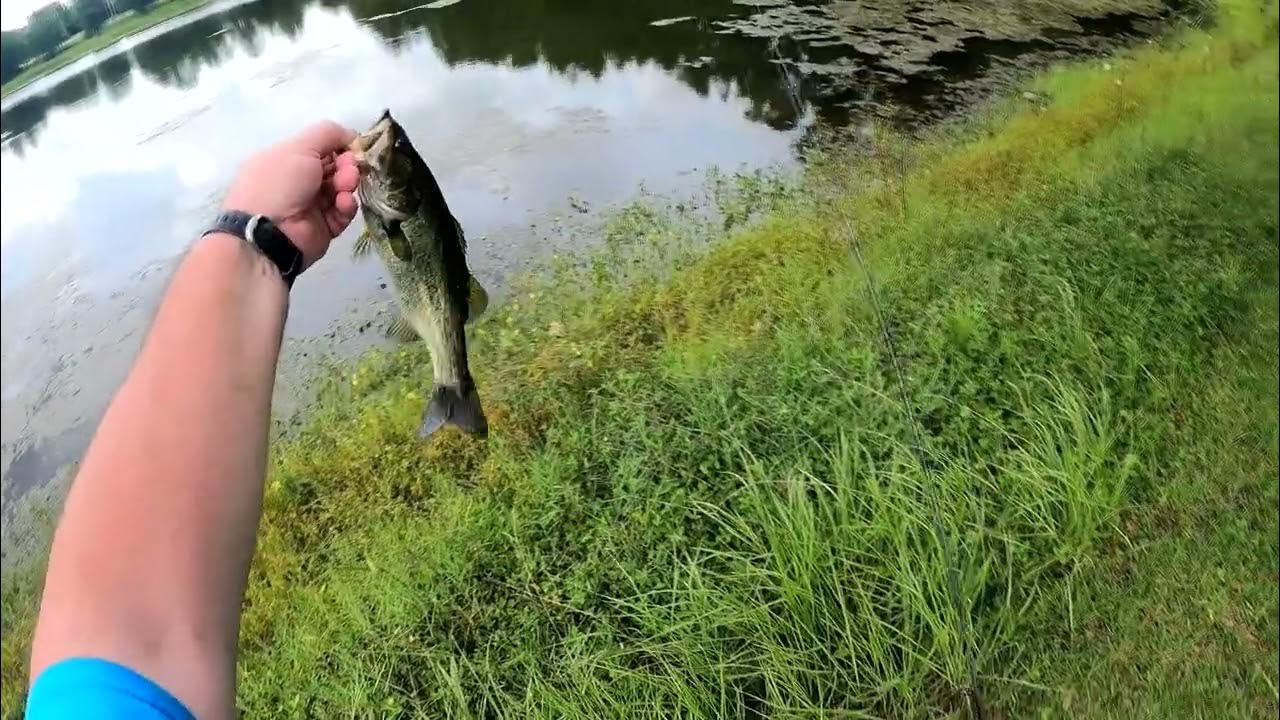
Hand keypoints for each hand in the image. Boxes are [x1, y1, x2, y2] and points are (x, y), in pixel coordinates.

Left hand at [223, 121, 360, 268]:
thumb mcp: (299, 146)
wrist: (269, 233)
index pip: (320, 148)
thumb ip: (328, 133)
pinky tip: (343, 203)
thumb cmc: (279, 182)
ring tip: (345, 187)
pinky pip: (342, 212)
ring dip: (348, 184)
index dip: (339, 146)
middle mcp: (297, 181)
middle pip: (334, 167)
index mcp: (286, 159)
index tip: (351, 147)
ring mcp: (311, 205)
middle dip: (346, 165)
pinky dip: (346, 206)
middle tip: (349, 169)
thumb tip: (351, 135)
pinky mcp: (324, 227)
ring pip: (341, 189)